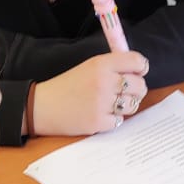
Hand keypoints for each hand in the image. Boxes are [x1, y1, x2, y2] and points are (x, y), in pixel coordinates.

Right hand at [31, 51, 149, 135]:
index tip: (137, 72)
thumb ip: (112, 65)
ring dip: (126, 105)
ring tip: (111, 103)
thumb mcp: (88, 66)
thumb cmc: (67, 85)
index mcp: (102, 64)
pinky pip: (120, 121)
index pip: (137, 61)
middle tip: (124, 91)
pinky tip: (100, 114)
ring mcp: (102, 103)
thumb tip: (139, 67)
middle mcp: (104, 82)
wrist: (42, 107)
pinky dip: (112, 119)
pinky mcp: (99, 122)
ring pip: (133, 104)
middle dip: (136, 89)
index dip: (140, 68)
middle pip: (140, 85)